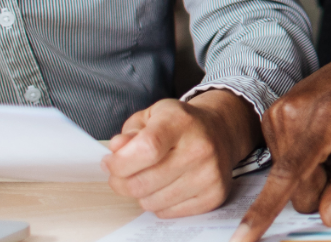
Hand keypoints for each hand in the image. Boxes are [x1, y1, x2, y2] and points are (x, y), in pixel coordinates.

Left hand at [104, 90, 258, 217]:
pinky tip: (167, 185)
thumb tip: (116, 151)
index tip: (110, 162)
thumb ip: (130, 133)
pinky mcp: (214, 195)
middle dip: (122, 182)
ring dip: (142, 194)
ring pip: (151, 202)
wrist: (220, 132)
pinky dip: (159, 203)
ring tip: (150, 177)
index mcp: (181, 122)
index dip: (120, 162)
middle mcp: (200, 148)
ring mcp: (209, 174)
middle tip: (122, 174)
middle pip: (142, 183)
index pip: (146, 149)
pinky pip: (167, 212)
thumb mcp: (151, 117)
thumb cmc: (179, 125)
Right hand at [230, 35, 330, 241]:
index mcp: (326, 116)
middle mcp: (292, 111)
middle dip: (325, 184)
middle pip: (296, 186)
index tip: (241, 239)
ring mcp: (278, 112)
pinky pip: (285, 163)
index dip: (265, 211)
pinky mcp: (272, 117)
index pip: (290, 174)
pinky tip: (326, 140)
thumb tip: (329, 217)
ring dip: (317, 172)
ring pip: (289, 178)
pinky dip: (307, 160)